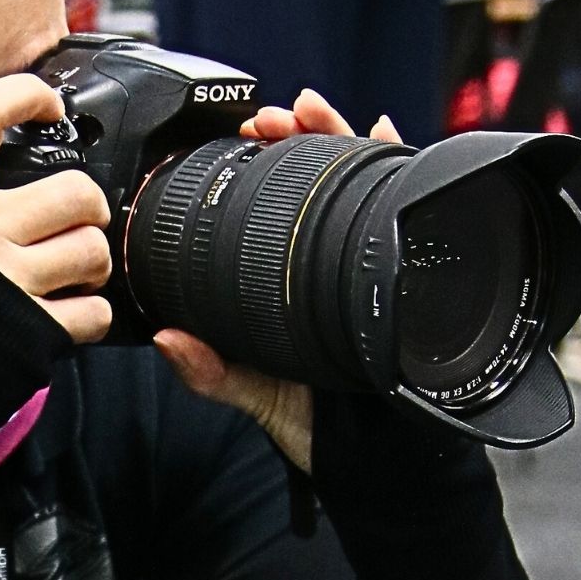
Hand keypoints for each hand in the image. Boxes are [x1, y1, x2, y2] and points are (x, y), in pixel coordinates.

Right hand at [0, 74, 113, 343]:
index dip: (26, 95)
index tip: (47, 106)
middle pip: (76, 190)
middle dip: (88, 208)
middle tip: (74, 223)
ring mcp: (11, 282)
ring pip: (94, 249)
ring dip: (92, 263)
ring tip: (71, 275)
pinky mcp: (35, 332)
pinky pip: (94, 310)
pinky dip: (89, 316)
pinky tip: (65, 318)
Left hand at [152, 89, 401, 473]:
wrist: (381, 467)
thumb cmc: (319, 428)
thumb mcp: (255, 396)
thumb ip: (213, 373)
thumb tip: (168, 340)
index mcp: (288, 283)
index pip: (275, 208)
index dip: (261, 168)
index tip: (240, 136)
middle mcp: (330, 265)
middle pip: (320, 181)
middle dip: (301, 136)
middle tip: (275, 117)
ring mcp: (372, 265)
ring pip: (361, 184)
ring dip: (341, 138)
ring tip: (318, 113)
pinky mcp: (412, 274)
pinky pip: (407, 211)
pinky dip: (400, 166)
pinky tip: (384, 136)